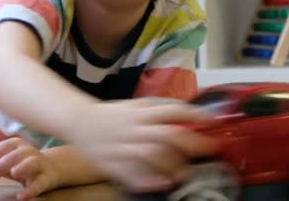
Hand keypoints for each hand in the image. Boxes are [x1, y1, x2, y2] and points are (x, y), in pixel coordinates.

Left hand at [0, 137, 59, 199]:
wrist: (50, 168)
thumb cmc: (21, 163)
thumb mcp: (3, 160)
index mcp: (15, 144)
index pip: (0, 148)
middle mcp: (28, 150)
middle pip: (13, 155)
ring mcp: (39, 162)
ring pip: (31, 162)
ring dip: (22, 167)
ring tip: (13, 174)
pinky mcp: (47, 177)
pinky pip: (40, 182)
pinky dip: (32, 189)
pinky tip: (22, 196)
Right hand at [69, 98, 216, 192]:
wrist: (78, 121)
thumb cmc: (109, 115)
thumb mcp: (133, 105)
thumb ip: (156, 111)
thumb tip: (185, 115)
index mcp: (139, 113)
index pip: (171, 111)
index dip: (193, 115)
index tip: (210, 122)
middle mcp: (133, 128)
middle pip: (166, 135)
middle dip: (191, 143)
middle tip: (208, 149)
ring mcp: (122, 147)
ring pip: (151, 155)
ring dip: (172, 164)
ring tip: (186, 172)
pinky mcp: (112, 163)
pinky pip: (132, 174)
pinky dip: (149, 181)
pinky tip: (163, 183)